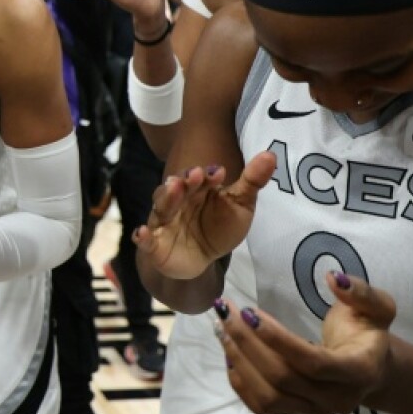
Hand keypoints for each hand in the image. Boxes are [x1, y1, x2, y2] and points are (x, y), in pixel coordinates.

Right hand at [135, 153, 276, 279]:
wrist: (200, 258)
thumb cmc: (219, 227)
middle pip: (178, 188)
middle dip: (185, 180)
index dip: (209, 175)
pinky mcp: (154, 244)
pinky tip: (142, 232)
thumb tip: (270, 155)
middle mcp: (178, 202)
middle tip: (196, 175)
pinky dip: (142, 235)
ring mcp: (164, 222)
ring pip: (162, 207)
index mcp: (198, 190)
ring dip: (166, 197)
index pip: (201, 178)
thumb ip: (252, 181)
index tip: (219, 173)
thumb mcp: (240, 205)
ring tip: (173, 188)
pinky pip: (146, 239)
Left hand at [217, 272, 396, 413]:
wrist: (370, 370)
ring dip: (238, 360)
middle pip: (282, 377)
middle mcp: (337, 399)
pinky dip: (240, 380)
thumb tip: (333, 277)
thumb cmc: (368, 332)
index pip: (313, 362)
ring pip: (267, 395)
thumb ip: (361, 292)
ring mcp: (315, 412)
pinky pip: (260, 405)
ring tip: (222, 328)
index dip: (278, 339)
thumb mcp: (377, 307)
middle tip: (226, 311)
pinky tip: (230, 352)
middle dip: (248, 342)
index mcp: (359, 371)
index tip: (249, 312)